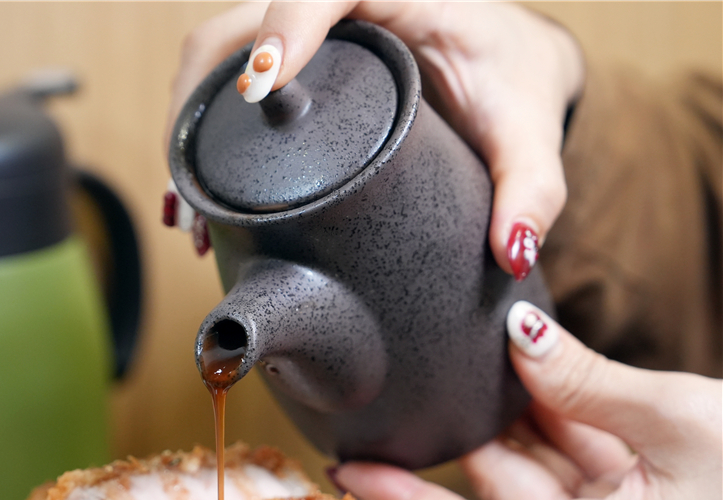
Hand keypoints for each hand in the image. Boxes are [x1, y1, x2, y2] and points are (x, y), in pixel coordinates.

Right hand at [166, 2, 584, 278]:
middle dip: (204, 104)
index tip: (259, 90)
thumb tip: (511, 251)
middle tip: (199, 194)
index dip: (285, 27)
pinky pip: (224, 75)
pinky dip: (199, 129)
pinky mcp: (288, 56)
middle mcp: (341, 2)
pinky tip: (198, 196)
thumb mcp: (529, 129)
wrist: (506, 60)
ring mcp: (305, 27)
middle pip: (240, 24)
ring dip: (189, 125)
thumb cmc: (513, 78)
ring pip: (216, 51)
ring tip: (189, 212)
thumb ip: (533, 186)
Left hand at [330, 301, 722, 499]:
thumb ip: (584, 381)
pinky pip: (577, 470)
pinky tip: (532, 376)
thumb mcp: (675, 420)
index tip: (347, 467)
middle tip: (420, 372)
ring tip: (473, 359)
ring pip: (540, 473)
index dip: (402, 496)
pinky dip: (560, 426)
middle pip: (505, 489)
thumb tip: (515, 336)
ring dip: (519, 419)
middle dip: (474, 426)